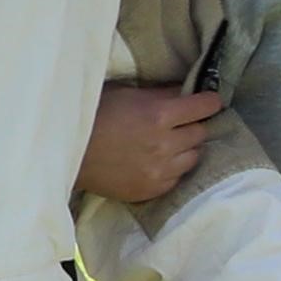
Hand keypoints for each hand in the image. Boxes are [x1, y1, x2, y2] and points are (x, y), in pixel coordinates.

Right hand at [76, 81, 222, 206]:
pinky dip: (172, 168)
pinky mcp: (152, 190)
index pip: (203, 107)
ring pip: (194, 157)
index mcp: (159, 115)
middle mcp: (165, 144)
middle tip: (181, 123)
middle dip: (193, 125)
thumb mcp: (126, 94)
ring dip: (186, 148)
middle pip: (200, 133)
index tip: (211, 101)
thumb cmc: (94, 116)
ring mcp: (160, 171)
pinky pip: (177, 177)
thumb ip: (159, 94)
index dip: (210, 102)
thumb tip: (185, 90)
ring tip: (169, 143)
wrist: (69, 154)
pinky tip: (157, 161)